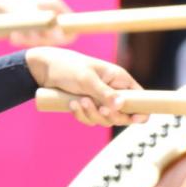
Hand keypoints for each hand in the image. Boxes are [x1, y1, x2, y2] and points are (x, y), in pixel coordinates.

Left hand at [0, 0, 73, 46]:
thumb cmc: (5, 4)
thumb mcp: (22, 10)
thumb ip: (41, 22)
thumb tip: (63, 34)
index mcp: (54, 4)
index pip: (72, 24)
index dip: (63, 35)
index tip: (45, 39)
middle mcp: (50, 14)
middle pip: (58, 36)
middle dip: (42, 40)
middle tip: (25, 36)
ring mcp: (40, 24)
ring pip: (45, 42)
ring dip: (30, 41)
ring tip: (16, 35)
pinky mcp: (29, 32)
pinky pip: (32, 44)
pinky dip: (22, 42)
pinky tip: (12, 36)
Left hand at [25, 47, 145, 126]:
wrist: (44, 68)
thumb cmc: (68, 66)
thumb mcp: (86, 78)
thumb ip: (103, 93)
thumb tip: (121, 106)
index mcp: (120, 79)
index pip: (140, 99)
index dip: (141, 111)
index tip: (134, 119)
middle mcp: (113, 91)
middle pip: (123, 115)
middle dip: (111, 116)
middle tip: (100, 110)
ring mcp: (99, 100)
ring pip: (104, 120)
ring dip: (91, 115)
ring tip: (79, 101)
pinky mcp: (86, 106)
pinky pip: (89, 119)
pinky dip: (81, 115)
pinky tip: (71, 104)